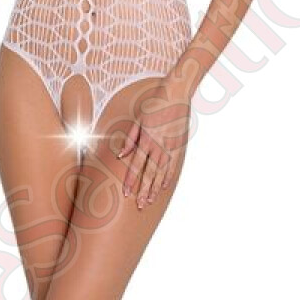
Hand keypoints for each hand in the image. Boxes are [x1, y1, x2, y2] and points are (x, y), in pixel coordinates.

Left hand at [116, 77, 193, 208]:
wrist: (175, 94)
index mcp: (146, 139)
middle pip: (150, 173)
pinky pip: (172, 165)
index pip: (137, 165)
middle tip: (140, 205)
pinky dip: (167, 177)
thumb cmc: (154, 104)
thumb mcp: (138, 120)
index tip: (127, 193)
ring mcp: (170, 147)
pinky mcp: (178, 146)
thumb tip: (120, 155)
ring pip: (162, 173)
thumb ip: (130, 139)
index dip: (131, 181)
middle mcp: (158, 146)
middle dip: (144, 191)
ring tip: (150, 201)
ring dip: (155, 188)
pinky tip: (163, 187)